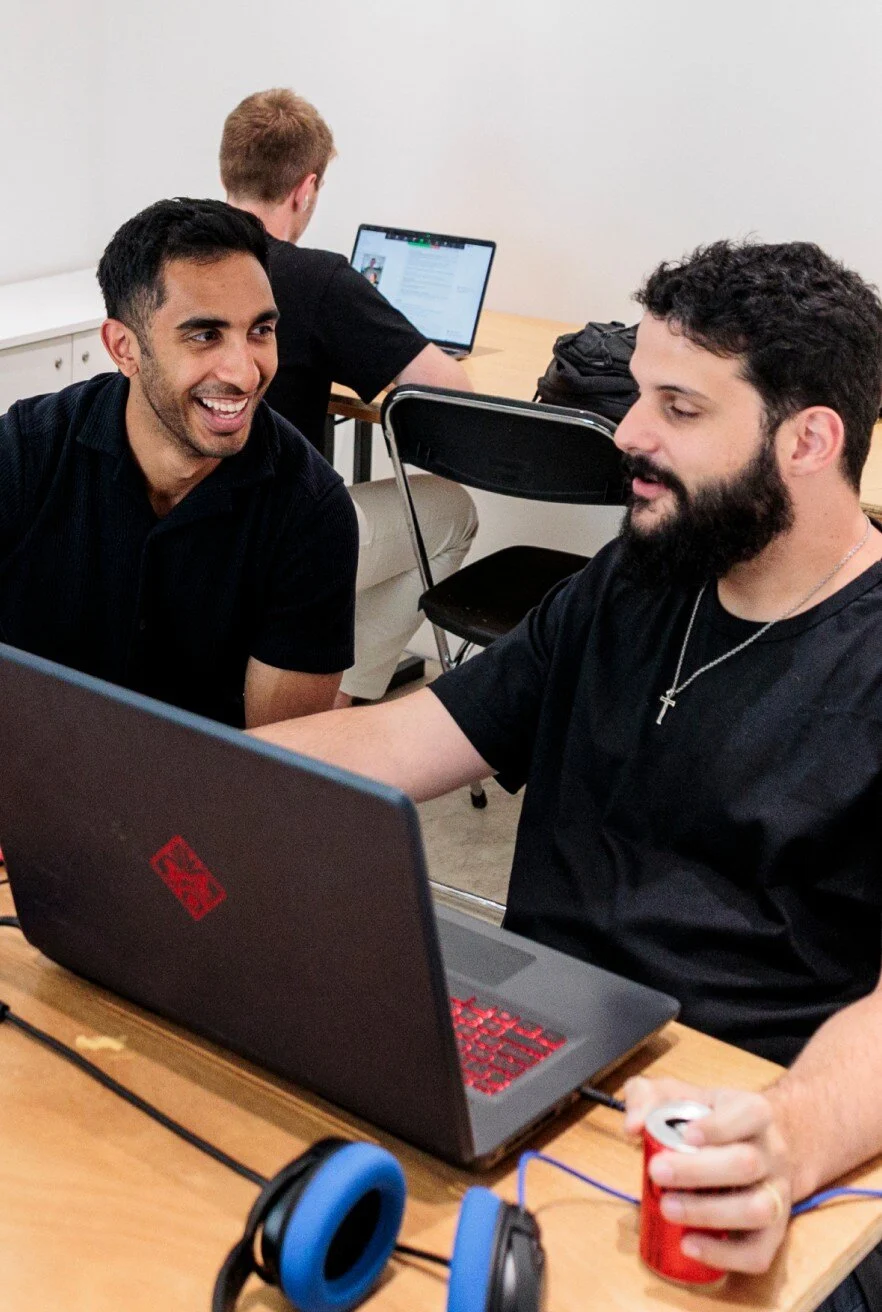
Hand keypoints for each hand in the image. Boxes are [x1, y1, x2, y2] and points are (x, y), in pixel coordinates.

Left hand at [624, 1076, 792, 1274]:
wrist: (756, 1146)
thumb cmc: (710, 1119)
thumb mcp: (679, 1094)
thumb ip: (647, 1096)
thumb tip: (633, 1126)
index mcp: (755, 1112)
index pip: (748, 1114)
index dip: (718, 1126)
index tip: (685, 1134)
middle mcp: (773, 1153)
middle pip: (746, 1163)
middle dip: (698, 1171)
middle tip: (657, 1172)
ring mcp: (778, 1194)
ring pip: (759, 1209)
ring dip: (710, 1213)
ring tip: (668, 1209)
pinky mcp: (773, 1232)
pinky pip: (759, 1252)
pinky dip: (725, 1255)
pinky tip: (689, 1245)